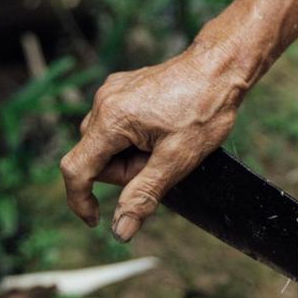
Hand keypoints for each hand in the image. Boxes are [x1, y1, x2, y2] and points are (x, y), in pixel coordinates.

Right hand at [60, 48, 246, 241]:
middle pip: (95, 158)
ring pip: (106, 143)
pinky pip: (116, 125)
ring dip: (130, 155)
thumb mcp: (176, 161)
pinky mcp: (123, 88)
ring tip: (165, 144)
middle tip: (162, 162)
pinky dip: (133, 137)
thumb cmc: (204, 110)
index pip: (76, 170)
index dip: (80, 201)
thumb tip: (119, 231)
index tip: (97, 220)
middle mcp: (103, 101)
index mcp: (111, 119)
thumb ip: (143, 195)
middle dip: (125, 171)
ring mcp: (112, 91)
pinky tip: (161, 130)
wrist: (221, 67)